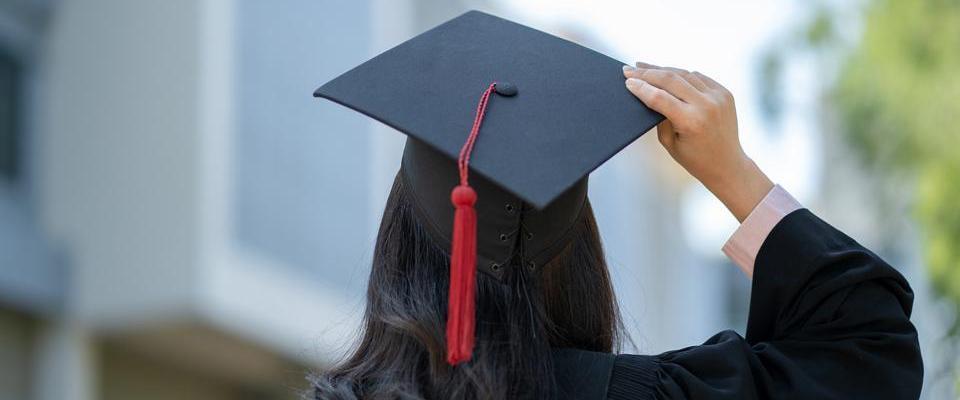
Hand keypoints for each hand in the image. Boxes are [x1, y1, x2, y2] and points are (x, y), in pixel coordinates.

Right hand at [623, 63, 772, 221]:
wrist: (727, 164)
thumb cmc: (697, 159)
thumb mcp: (670, 143)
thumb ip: (659, 117)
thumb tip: (649, 94)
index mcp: (691, 121)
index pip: (659, 97)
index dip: (641, 87)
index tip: (627, 81)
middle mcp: (707, 106)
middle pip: (670, 79)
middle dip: (647, 73)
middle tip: (630, 70)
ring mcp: (718, 97)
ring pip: (685, 74)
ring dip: (663, 70)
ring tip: (646, 68)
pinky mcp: (725, 93)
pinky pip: (699, 77)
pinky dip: (682, 75)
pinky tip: (669, 74)